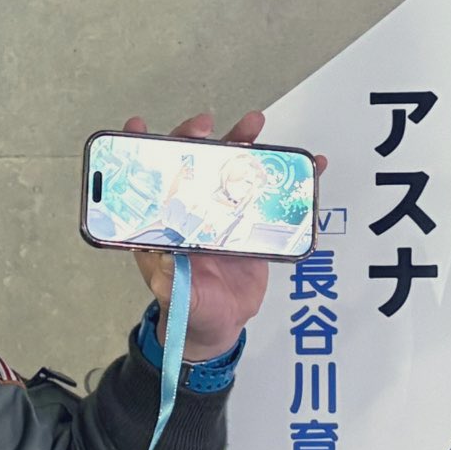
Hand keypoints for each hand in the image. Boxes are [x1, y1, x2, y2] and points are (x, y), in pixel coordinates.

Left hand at [122, 110, 327, 359]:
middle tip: (206, 124)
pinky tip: (312, 165)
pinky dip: (293, 178)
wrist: (221, 325)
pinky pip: (271, 195)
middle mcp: (190, 209)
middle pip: (192, 162)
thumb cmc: (189, 310)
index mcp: (163, 222)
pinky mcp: (253, 222)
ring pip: (231, 168)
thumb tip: (165, 260)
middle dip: (196, 135)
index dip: (138, 149)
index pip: (149, 178)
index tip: (138, 125)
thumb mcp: (176, 298)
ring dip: (242, 142)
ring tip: (255, 124)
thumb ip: (171, 282)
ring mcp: (222, 212)